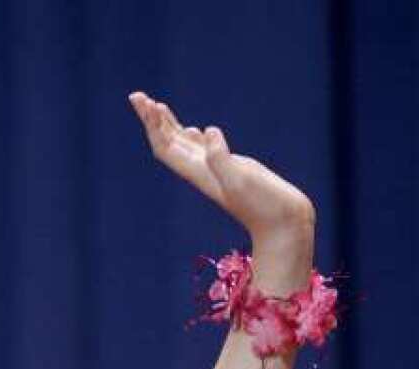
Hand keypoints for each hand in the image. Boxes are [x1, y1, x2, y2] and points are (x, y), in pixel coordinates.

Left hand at [128, 91, 314, 244]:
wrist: (282, 222)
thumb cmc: (263, 204)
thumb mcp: (240, 179)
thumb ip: (221, 157)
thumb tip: (208, 131)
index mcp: (199, 172)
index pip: (165, 147)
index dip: (153, 126)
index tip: (147, 103)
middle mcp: (202, 170)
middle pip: (167, 142)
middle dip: (151, 120)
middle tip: (136, 95)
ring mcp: (216, 169)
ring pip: (183, 144)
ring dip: (166, 124)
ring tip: (153, 105)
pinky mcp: (231, 168)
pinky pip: (204, 150)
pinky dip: (193, 137)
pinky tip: (190, 130)